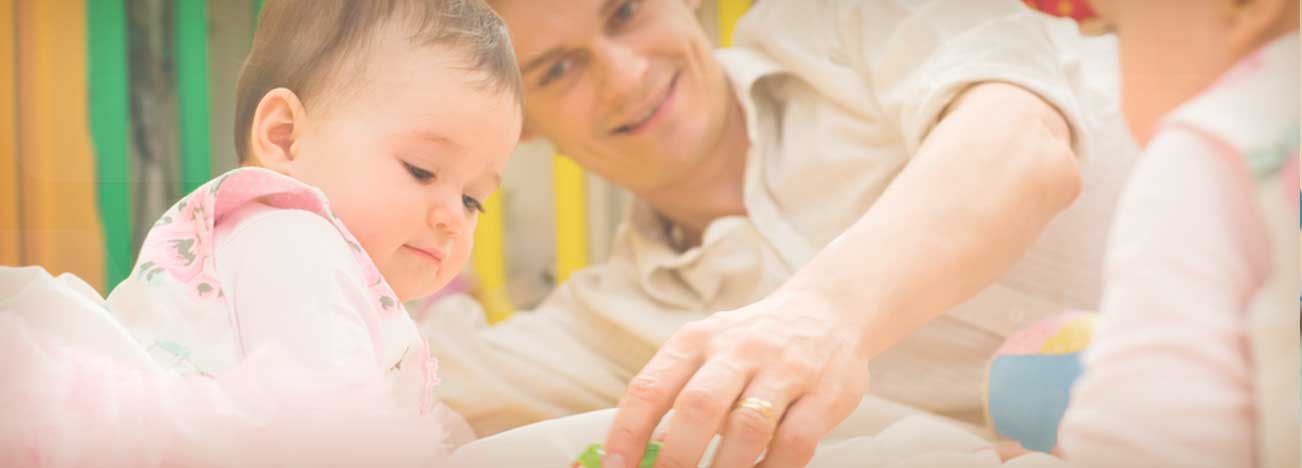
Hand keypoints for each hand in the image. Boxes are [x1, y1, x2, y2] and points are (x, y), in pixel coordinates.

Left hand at [601, 291, 870, 467]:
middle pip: (698, 406)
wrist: (829, 310)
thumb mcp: (707, 351)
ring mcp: (783, 370)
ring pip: (748, 427)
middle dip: (676, 458)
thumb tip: (639, 452)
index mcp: (696, 340)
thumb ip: (675, 393)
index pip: (650, 387)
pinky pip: (794, 442)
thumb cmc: (755, 342)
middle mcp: (737, 349)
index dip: (627, 433)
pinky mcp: (824, 394)